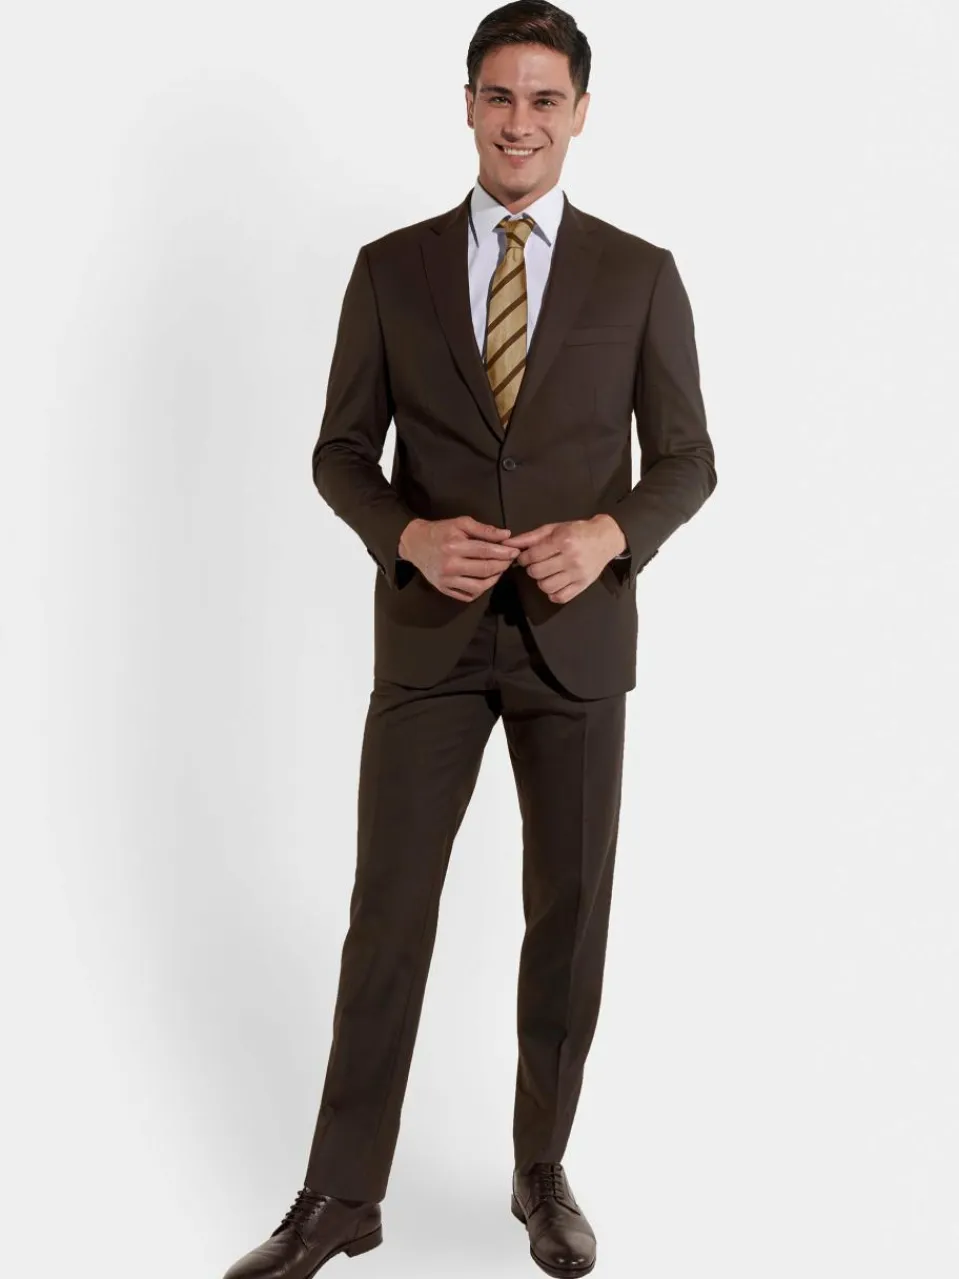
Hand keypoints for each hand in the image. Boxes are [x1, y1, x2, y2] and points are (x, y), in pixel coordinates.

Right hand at [398, 515, 520, 601]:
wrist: (415, 544)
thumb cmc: (440, 531)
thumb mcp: (460, 523)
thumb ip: (484, 529)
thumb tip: (506, 535)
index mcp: (454, 547)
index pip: (486, 551)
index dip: (504, 552)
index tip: (515, 551)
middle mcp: (450, 566)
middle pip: (485, 570)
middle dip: (502, 565)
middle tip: (510, 560)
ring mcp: (447, 580)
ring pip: (479, 586)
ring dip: (494, 579)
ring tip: (499, 570)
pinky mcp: (444, 589)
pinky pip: (468, 595)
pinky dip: (481, 589)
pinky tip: (485, 580)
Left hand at [501, 515, 626, 603]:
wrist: (606, 539)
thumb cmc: (577, 531)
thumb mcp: (554, 529)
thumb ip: (530, 537)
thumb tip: (507, 544)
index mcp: (563, 540)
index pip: (532, 556)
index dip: (523, 557)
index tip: (526, 556)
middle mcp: (571, 558)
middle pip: (537, 572)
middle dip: (532, 568)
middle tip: (538, 563)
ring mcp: (578, 574)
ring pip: (546, 586)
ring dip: (541, 581)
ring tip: (546, 573)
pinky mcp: (583, 585)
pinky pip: (560, 597)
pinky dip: (553, 593)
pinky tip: (555, 583)